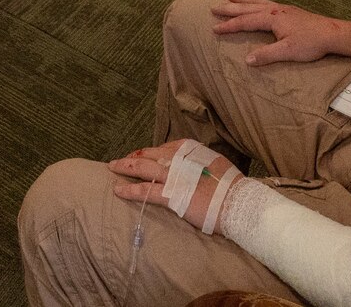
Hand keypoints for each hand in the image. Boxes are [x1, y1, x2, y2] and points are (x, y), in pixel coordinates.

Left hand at [108, 141, 240, 231]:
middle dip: (132, 157)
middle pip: (148, 154)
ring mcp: (173, 176)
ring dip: (125, 168)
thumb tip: (191, 166)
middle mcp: (179, 158)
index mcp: (190, 149)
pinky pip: (145, 191)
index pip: (162, 148)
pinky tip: (118, 190)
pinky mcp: (171, 194)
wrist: (238, 202)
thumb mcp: (214, 163)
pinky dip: (129, 189)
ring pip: (142, 168)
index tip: (140, 156)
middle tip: (118, 161)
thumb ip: (198, 162)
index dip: (149, 152)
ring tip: (112, 168)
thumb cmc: (230, 186)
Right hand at [210, 0, 350, 65]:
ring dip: (242, 0)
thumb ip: (266, 55)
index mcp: (271, 18)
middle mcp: (274, 9)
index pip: (245, 21)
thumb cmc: (311, 43)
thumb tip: (246, 60)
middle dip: (229, 8)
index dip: (229, 26)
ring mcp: (281, 8)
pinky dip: (255, 0)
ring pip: (256, 2)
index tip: (213, 29)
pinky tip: (256, 3)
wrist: (332, 33)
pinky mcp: (288, 10)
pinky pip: (265, 2)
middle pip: (247, 8)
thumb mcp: (287, 51)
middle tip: (213, 8)